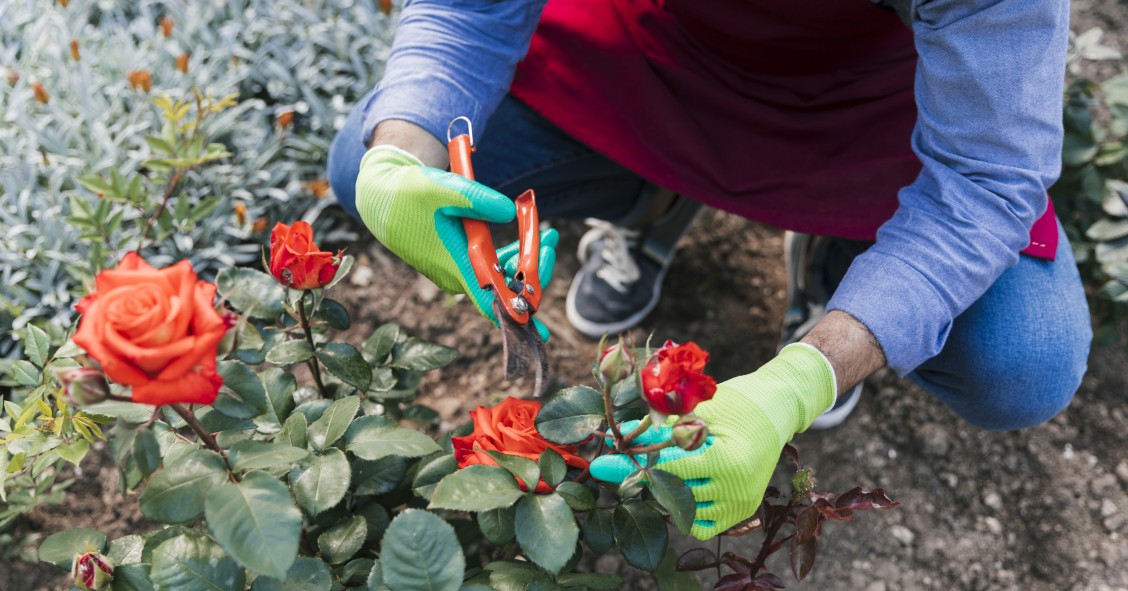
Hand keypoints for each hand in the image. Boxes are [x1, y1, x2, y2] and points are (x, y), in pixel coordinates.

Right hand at [354, 145, 557, 339]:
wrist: (381, 198)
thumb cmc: (408, 194)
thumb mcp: (442, 188)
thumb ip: (477, 199)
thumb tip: (510, 211)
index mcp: (455, 265)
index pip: (490, 301)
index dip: (517, 317)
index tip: (540, 332)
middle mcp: (457, 276)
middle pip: (504, 288)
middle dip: (534, 270)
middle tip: (551, 240)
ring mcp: (457, 271)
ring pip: (499, 278)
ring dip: (524, 261)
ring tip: (548, 234)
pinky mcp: (457, 263)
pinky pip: (490, 269)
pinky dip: (509, 257)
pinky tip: (524, 239)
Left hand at [589, 343, 836, 538]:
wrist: (778, 407)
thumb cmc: (738, 401)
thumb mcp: (699, 410)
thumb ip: (663, 430)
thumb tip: (623, 440)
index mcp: (727, 461)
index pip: (669, 470)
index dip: (632, 466)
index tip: (603, 465)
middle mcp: (736, 489)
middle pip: (673, 493)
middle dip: (645, 478)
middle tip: (622, 466)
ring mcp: (742, 504)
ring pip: (685, 512)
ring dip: (666, 493)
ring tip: (661, 469)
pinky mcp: (744, 510)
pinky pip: (704, 526)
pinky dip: (687, 512)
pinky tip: (680, 487)